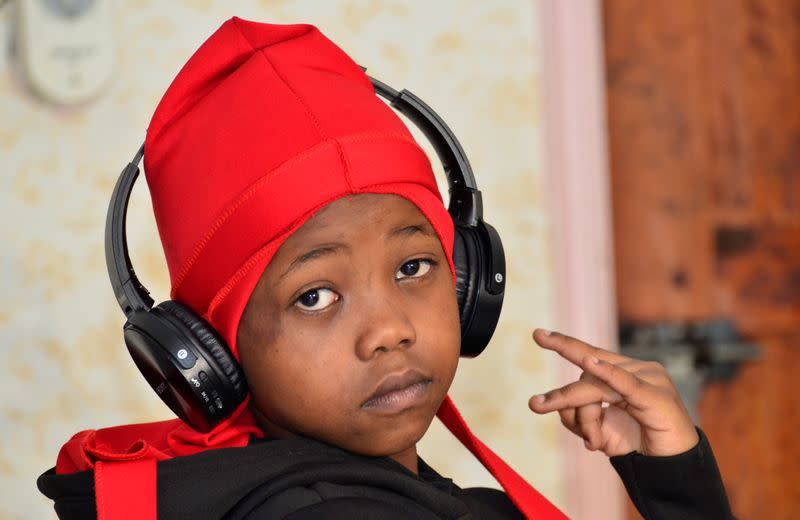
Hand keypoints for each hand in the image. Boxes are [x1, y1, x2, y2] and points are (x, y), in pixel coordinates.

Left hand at [528, 329, 698, 456]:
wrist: (672, 467)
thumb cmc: (637, 443)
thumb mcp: (600, 429)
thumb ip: (578, 415)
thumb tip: (555, 406)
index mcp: (623, 371)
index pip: (590, 355)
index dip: (565, 344)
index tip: (538, 335)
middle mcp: (637, 369)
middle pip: (589, 375)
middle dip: (564, 395)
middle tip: (535, 405)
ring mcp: (650, 380)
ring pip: (600, 388)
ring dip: (589, 419)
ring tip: (591, 441)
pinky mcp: (658, 397)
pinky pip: (627, 384)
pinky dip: (609, 374)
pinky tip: (592, 364)